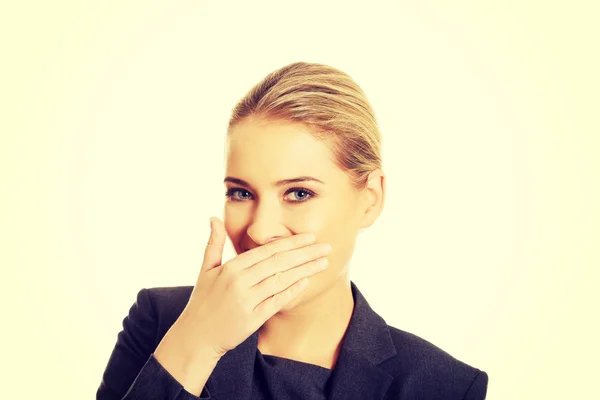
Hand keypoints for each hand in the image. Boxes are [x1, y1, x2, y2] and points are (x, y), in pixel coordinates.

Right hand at [183, 216, 330, 357]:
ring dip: (305, 270)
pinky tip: (307, 282)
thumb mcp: (206, 269)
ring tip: (323, 263)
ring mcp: (247, 301)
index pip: (268, 250)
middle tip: (326, 247)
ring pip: (282, 281)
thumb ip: (214, 243)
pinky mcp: (252, 319)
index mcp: (232, 267)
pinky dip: (292, 291)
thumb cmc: (203, 301)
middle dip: (305, 254)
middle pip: (279, 263)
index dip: (291, 242)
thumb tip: (213, 218)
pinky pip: (277, 302)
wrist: (196, 336)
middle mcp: (240, 282)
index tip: (310, 237)